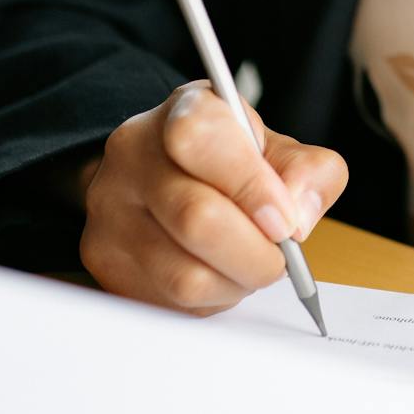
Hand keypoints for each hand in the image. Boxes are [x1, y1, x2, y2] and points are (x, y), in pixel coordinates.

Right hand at [78, 80, 347, 314]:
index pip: (201, 139)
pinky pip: (170, 303)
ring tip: (248, 265)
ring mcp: (111, 209)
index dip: (252, 187)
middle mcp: (134, 153)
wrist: (166, 178)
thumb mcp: (279, 151)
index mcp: (185, 111)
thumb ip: (309, 172)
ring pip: (185, 274)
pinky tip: (218, 274)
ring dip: (236, 282)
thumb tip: (299, 216)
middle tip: (280, 257)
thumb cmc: (230, 164)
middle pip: (196, 218)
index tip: (286, 221)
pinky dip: (211, 299)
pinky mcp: (104, 259)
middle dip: (256, 253)